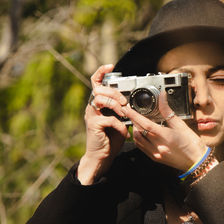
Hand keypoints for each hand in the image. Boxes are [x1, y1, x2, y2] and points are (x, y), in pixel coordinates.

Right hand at [78, 64, 128, 184]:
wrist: (102, 157)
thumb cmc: (111, 138)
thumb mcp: (119, 120)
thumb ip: (122, 110)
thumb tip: (132, 102)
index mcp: (98, 104)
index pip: (96, 83)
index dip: (101, 72)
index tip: (110, 66)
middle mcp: (92, 107)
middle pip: (99, 89)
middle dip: (115, 93)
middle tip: (125, 102)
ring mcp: (91, 116)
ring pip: (101, 100)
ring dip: (116, 105)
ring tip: (125, 114)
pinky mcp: (93, 125)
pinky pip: (107, 118)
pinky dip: (118, 123)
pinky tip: (123, 130)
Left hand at [124, 91, 206, 170]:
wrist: (197, 161)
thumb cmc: (192, 143)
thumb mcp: (181, 125)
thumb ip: (168, 111)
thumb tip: (162, 97)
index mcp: (165, 136)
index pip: (145, 124)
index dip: (134, 116)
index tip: (126, 109)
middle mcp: (158, 146)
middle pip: (139, 131)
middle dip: (133, 121)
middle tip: (132, 113)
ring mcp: (156, 154)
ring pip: (138, 141)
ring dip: (135, 130)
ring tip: (137, 123)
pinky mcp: (156, 158)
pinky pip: (142, 148)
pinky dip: (139, 139)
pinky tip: (142, 134)